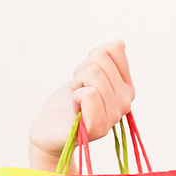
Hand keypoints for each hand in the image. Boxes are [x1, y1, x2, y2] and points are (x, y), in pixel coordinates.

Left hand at [27, 41, 134, 170]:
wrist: (49, 131)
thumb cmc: (66, 103)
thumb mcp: (86, 74)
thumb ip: (105, 59)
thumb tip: (119, 43)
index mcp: (126, 88)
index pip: (114, 50)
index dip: (91, 59)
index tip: (85, 77)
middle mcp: (125, 102)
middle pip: (100, 60)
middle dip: (81, 72)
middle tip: (76, 91)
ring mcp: (113, 116)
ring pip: (93, 74)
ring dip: (76, 84)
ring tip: (75, 101)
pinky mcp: (98, 127)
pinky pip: (89, 94)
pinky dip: (75, 96)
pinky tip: (74, 109)